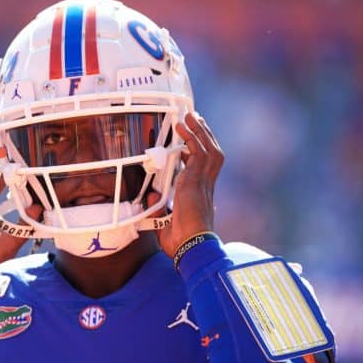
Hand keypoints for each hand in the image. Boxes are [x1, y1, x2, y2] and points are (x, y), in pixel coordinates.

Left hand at [148, 113, 223, 257]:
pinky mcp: (197, 181)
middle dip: (205, 135)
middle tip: (195, 119)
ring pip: (209, 149)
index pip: (204, 167)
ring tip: (191, 116)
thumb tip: (150, 196)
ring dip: (200, 131)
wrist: (191, 247)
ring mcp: (203, 182)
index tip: (190, 140)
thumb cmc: (181, 242)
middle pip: (212, 153)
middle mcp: (206, 186)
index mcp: (201, 194)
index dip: (198, 151)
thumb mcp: (165, 223)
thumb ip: (158, 209)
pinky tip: (183, 126)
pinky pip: (199, 152)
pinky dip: (192, 137)